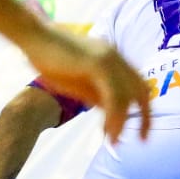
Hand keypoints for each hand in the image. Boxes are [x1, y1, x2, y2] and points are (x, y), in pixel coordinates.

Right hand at [20, 26, 151, 143]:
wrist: (33, 37)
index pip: (138, 83)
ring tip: (114, 142)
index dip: (143, 107)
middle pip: (142, 89)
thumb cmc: (48, 57)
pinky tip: (107, 133)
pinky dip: (114, 118)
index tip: (139, 127)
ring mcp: (109, 59)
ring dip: (122, 123)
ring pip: (127, 97)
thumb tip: (109, 112)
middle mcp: (115, 56)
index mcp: (112, 57)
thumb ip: (94, 92)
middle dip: (146, 116)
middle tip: (141, 139)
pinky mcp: (98, 65)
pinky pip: (114, 97)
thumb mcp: (77, 81)